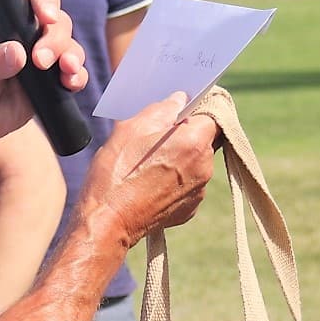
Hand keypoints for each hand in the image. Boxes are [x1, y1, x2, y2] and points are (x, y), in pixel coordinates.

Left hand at [0, 0, 87, 171]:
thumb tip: (17, 52)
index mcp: (4, 24)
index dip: (43, 0)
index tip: (46, 15)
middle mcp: (27, 37)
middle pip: (56, 24)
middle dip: (55, 39)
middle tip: (41, 60)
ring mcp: (41, 62)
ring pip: (69, 48)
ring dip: (72, 56)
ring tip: (65, 70)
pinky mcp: (49, 86)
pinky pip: (72, 76)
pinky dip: (77, 77)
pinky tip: (71, 84)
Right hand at [78, 92, 217, 246]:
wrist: (108, 220)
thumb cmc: (117, 172)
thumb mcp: (132, 127)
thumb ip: (162, 109)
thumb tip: (179, 100)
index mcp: (194, 142)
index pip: (212, 115)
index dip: (197, 109)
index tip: (180, 110)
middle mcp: (204, 167)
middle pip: (204, 140)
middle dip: (185, 134)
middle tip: (157, 135)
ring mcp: (199, 191)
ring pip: (196, 162)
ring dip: (180, 157)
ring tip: (149, 161)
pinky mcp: (190, 209)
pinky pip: (188, 184)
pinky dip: (175, 179)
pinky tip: (150, 181)